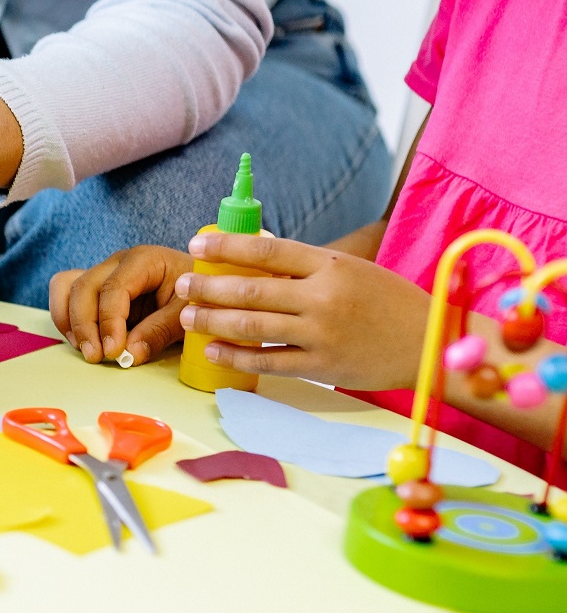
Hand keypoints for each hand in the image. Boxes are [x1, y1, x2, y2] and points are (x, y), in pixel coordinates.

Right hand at [49, 246, 195, 365]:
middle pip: (84, 287)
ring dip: (70, 322)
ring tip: (86, 349)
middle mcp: (117, 263)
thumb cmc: (196, 296)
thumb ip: (160, 331)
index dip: (109, 321)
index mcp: (143, 260)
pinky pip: (65, 294)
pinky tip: (82, 341)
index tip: (113, 351)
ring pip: (67, 288)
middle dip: (85, 325)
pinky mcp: (95, 290)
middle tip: (96, 357)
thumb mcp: (187, 314)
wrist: (201, 289)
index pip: (114, 288)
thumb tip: (129, 354)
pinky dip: (67, 318)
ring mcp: (103, 274)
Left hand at [176, 231, 429, 388]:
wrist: (429, 343)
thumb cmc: (388, 303)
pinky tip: (212, 350)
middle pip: (251, 290)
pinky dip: (234, 356)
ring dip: (212, 320)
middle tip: (182, 285)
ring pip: (252, 325)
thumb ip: (308, 268)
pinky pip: (267, 362)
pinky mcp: (321, 366)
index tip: (198, 245)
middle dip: (208, 287)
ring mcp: (321, 334)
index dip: (228, 246)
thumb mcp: (353, 271)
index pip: (269, 249)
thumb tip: (253, 261)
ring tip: (187, 316)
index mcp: (332, 266)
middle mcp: (323, 297)